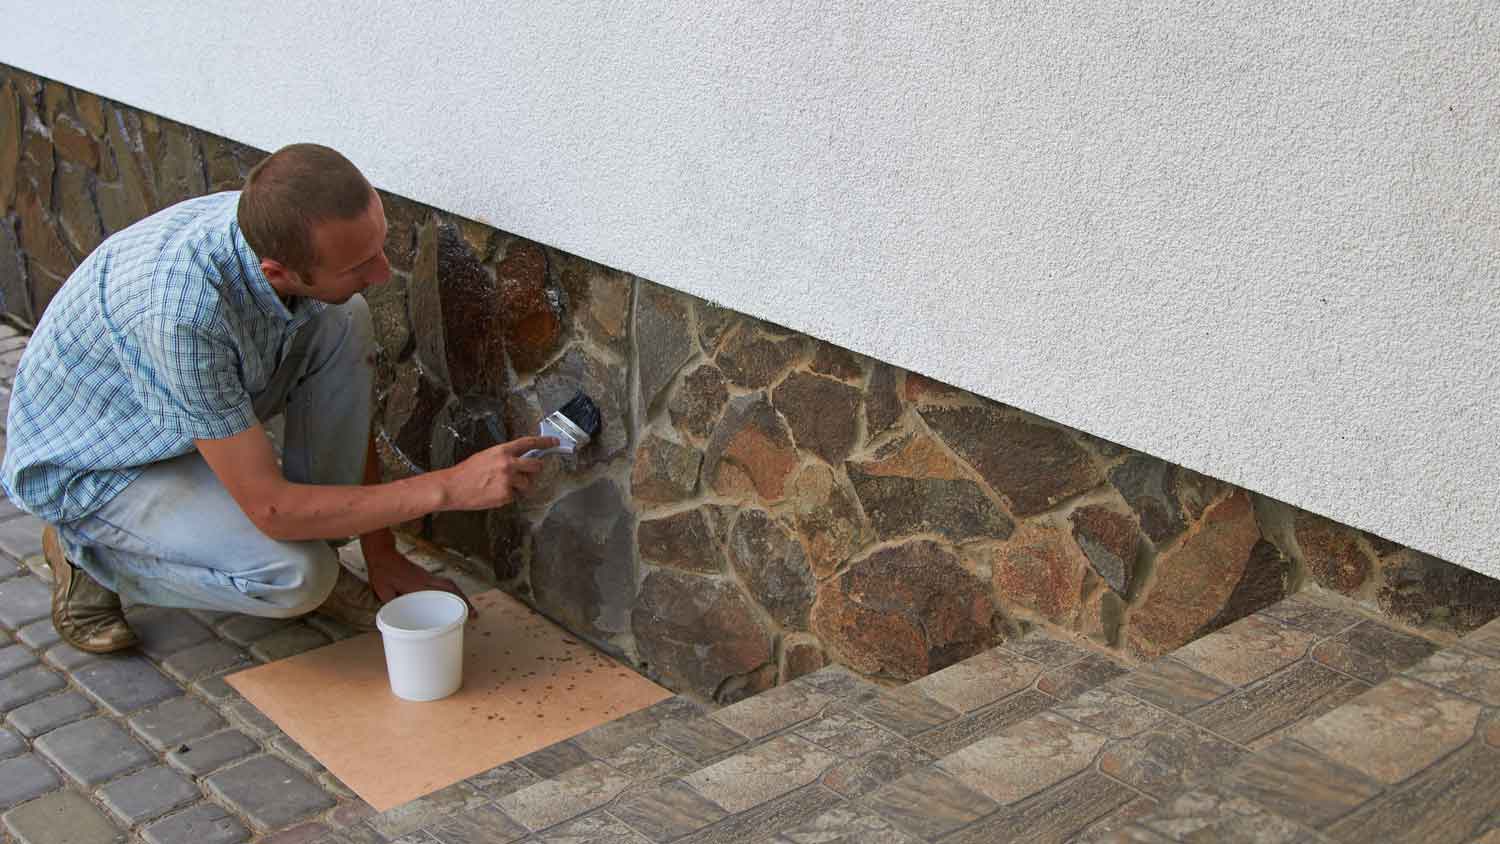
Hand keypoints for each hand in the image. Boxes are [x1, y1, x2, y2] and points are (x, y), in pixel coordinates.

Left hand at [363, 544, 478, 617]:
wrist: (383, 554)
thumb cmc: (382, 572)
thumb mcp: (382, 590)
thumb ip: (393, 603)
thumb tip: (398, 617)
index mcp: (417, 585)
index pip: (443, 593)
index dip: (457, 602)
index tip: (467, 614)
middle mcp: (426, 579)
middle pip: (452, 588)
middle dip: (465, 601)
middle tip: (474, 614)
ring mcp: (427, 576)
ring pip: (449, 585)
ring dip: (460, 596)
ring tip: (467, 608)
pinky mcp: (425, 575)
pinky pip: (443, 583)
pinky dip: (452, 592)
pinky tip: (452, 600)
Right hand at [441, 436, 556, 510]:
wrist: (452, 487)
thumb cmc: (466, 472)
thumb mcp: (487, 456)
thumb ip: (505, 457)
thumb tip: (521, 460)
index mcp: (502, 451)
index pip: (529, 443)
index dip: (545, 442)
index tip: (554, 442)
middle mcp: (508, 464)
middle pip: (536, 466)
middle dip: (535, 470)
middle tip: (528, 473)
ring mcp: (508, 480)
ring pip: (528, 484)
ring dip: (520, 486)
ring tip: (502, 486)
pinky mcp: (506, 495)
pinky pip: (515, 496)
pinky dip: (508, 496)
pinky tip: (494, 493)